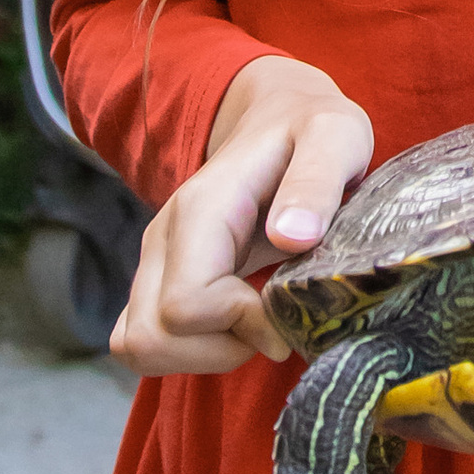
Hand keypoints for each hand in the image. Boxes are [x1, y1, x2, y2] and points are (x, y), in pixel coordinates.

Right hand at [108, 53, 374, 377]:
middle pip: (152, 338)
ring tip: (257, 326)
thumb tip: (291, 237)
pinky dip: (187, 354)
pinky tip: (236, 329)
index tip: (288, 310)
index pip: (185, 306)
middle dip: (221, 350)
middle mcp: (163, 239)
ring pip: (138, 347)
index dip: (241, 325)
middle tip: (274, 323)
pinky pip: (141, 342)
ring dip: (203, 357)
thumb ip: (316, 182)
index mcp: (201, 210)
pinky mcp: (157, 281)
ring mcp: (154, 262)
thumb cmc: (311, 130)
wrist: (278, 116)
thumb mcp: (335, 138)